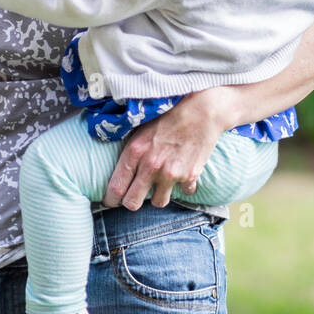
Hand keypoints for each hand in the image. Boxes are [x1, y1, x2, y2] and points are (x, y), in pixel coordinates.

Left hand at [102, 90, 226, 209]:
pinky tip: (183, 174)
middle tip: (133, 198)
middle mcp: (150, 166)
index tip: (112, 201)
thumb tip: (120, 170)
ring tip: (160, 184)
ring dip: (158, 195)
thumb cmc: (170, 114)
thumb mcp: (142, 129)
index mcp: (135, 152)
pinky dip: (183, 186)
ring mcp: (170, 174)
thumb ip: (132, 151)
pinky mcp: (190, 176)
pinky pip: (184, 192)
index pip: (116, 188)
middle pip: (132, 203)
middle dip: (131, 202)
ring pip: (158, 202)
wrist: (202, 110)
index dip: (111, 199)